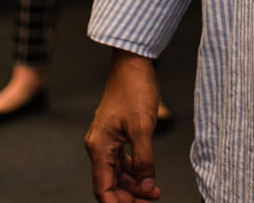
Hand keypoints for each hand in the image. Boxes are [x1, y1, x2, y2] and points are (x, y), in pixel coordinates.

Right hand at [85, 51, 161, 201]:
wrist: (134, 64)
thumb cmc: (135, 90)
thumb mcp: (143, 129)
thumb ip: (144, 161)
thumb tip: (147, 188)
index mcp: (99, 147)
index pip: (103, 188)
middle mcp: (99, 146)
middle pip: (110, 184)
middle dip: (130, 196)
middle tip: (151, 200)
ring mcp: (107, 140)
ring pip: (118, 173)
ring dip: (135, 185)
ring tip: (155, 191)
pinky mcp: (117, 134)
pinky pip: (123, 160)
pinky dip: (136, 170)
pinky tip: (149, 176)